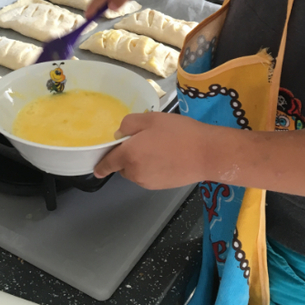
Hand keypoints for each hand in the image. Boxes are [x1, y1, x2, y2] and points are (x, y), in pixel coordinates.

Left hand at [94, 112, 209, 188]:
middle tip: (147, 140)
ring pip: (137, 171)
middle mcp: (135, 172)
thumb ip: (129, 124)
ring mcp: (148, 182)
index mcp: (129, 155)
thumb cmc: (178, 132)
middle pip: (123, 166)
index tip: (97, 168)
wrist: (206, 153)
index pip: (108, 163)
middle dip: (128, 155)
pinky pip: (149, 176)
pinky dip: (152, 168)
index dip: (101, 164)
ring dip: (141, 162)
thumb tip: (120, 135)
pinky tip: (168, 157)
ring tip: (161, 147)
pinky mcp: (161, 186)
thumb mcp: (151, 118)